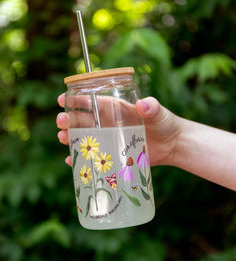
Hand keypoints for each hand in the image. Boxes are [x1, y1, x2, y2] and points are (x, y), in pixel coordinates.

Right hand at [56, 93, 180, 166]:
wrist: (172, 144)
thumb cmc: (164, 123)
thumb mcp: (158, 113)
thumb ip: (152, 107)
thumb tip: (143, 105)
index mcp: (115, 109)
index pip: (91, 102)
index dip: (75, 99)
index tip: (62, 99)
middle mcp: (108, 123)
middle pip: (82, 120)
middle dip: (68, 120)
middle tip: (61, 123)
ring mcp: (109, 139)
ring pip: (84, 137)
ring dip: (70, 137)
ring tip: (62, 138)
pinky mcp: (113, 154)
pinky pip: (93, 156)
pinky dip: (82, 158)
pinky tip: (72, 161)